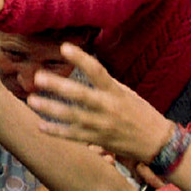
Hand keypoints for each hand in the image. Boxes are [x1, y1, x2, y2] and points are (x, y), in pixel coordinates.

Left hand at [27, 43, 173, 162]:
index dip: (81, 59)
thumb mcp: (127, 94)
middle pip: (81, 95)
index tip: (64, 46)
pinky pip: (74, 136)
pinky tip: (40, 125)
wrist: (158, 144)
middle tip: (38, 77)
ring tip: (32, 101)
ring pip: (73, 117)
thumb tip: (86, 68)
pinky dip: (57, 131)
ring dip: (51, 109)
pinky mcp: (98, 141)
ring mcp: (102, 126)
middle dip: (59, 86)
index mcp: (116, 92)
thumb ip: (106, 84)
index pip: (98, 71)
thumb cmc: (141, 114)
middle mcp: (108, 108)